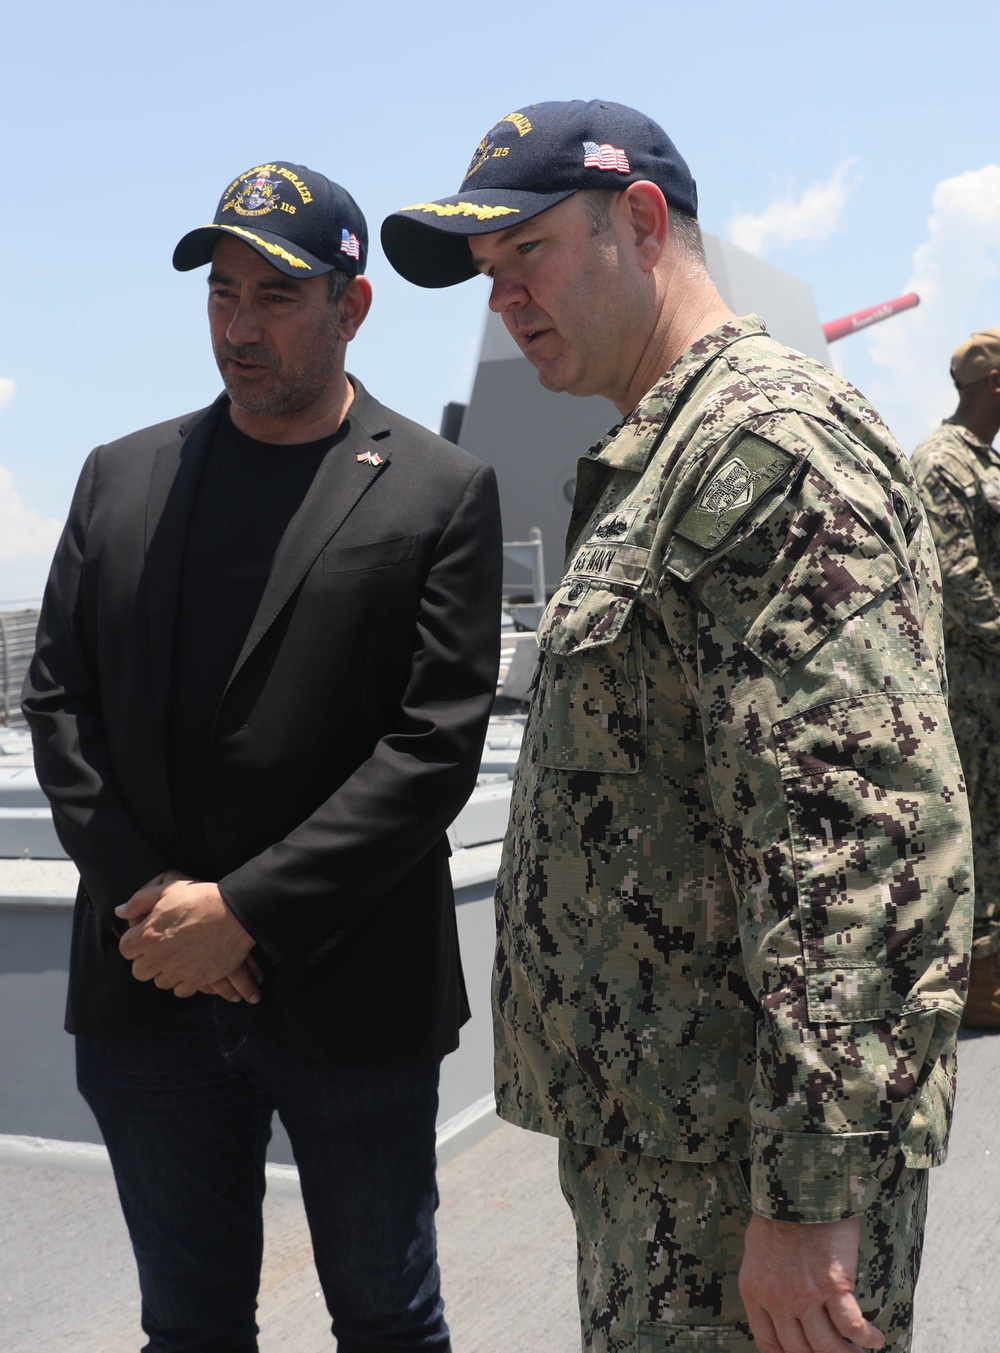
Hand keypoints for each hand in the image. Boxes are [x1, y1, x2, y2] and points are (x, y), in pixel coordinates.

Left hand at [117, 874, 257, 999]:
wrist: (236, 913)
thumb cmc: (202, 898)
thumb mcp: (169, 890)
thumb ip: (140, 900)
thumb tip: (120, 912)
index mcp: (148, 935)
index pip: (125, 949)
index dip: (133, 944)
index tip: (144, 938)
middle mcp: (160, 956)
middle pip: (139, 971)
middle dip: (146, 961)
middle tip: (160, 949)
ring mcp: (179, 970)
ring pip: (159, 982)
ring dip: (165, 972)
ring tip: (177, 958)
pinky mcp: (197, 979)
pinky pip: (180, 990)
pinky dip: (183, 982)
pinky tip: (190, 968)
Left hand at [739, 1214, 884, 1351]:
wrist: (797, 1187)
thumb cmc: (779, 1213)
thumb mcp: (757, 1251)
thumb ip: (766, 1281)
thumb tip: (779, 1304)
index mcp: (755, 1292)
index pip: (768, 1343)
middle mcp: (777, 1300)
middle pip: (800, 1350)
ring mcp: (805, 1295)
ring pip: (827, 1346)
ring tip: (857, 1352)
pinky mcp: (832, 1286)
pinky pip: (852, 1326)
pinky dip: (867, 1338)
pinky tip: (876, 1338)